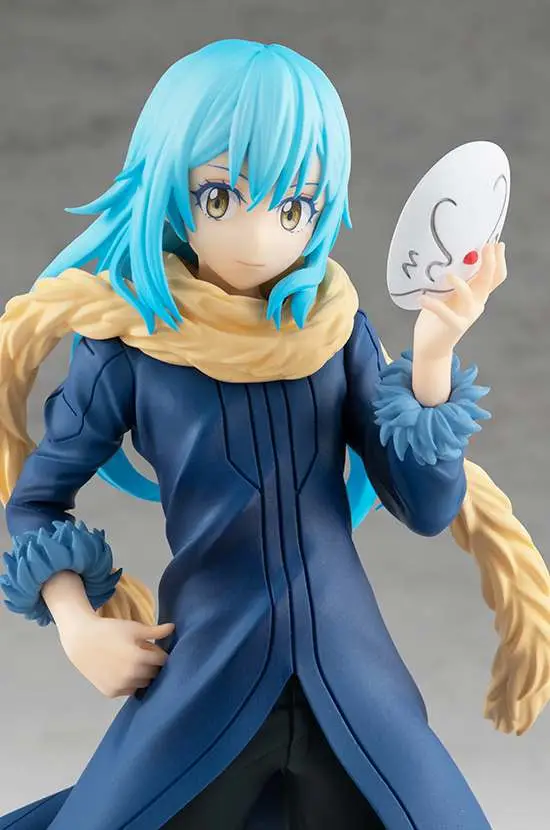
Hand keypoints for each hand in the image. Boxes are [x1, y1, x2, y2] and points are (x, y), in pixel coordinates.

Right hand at [58, 615, 174, 697]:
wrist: (82, 641)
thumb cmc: (110, 631)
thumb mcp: (134, 628)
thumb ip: (155, 632)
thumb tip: (174, 628)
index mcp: (140, 658)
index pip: (162, 660)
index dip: (159, 653)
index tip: (153, 648)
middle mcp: (132, 676)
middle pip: (154, 673)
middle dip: (152, 664)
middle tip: (142, 654)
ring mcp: (121, 686)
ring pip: (143, 683)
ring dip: (142, 675)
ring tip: (131, 662)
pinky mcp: (111, 693)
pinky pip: (129, 690)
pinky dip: (129, 682)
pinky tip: (121, 671)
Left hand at [413, 242, 506, 359]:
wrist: (431, 346)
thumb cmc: (437, 316)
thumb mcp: (448, 294)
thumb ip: (454, 280)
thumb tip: (448, 254)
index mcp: (477, 294)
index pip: (495, 276)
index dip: (499, 260)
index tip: (496, 242)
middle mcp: (476, 303)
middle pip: (488, 281)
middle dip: (489, 262)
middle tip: (485, 246)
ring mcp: (467, 316)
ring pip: (469, 296)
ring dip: (459, 284)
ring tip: (447, 276)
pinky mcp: (454, 326)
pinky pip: (444, 312)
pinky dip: (433, 304)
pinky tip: (422, 298)